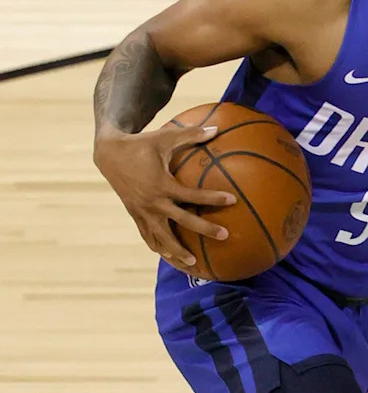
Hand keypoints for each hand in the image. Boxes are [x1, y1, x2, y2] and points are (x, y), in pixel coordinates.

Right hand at [93, 124, 235, 267]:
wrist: (109, 154)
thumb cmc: (141, 144)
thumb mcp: (165, 137)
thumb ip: (191, 134)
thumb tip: (216, 128)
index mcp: (161, 184)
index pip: (192, 195)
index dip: (212, 198)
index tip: (232, 200)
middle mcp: (152, 202)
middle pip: (182, 222)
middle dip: (204, 230)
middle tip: (225, 236)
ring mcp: (142, 212)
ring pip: (161, 238)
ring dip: (177, 252)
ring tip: (193, 264)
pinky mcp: (134, 215)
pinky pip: (147, 236)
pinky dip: (158, 247)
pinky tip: (169, 256)